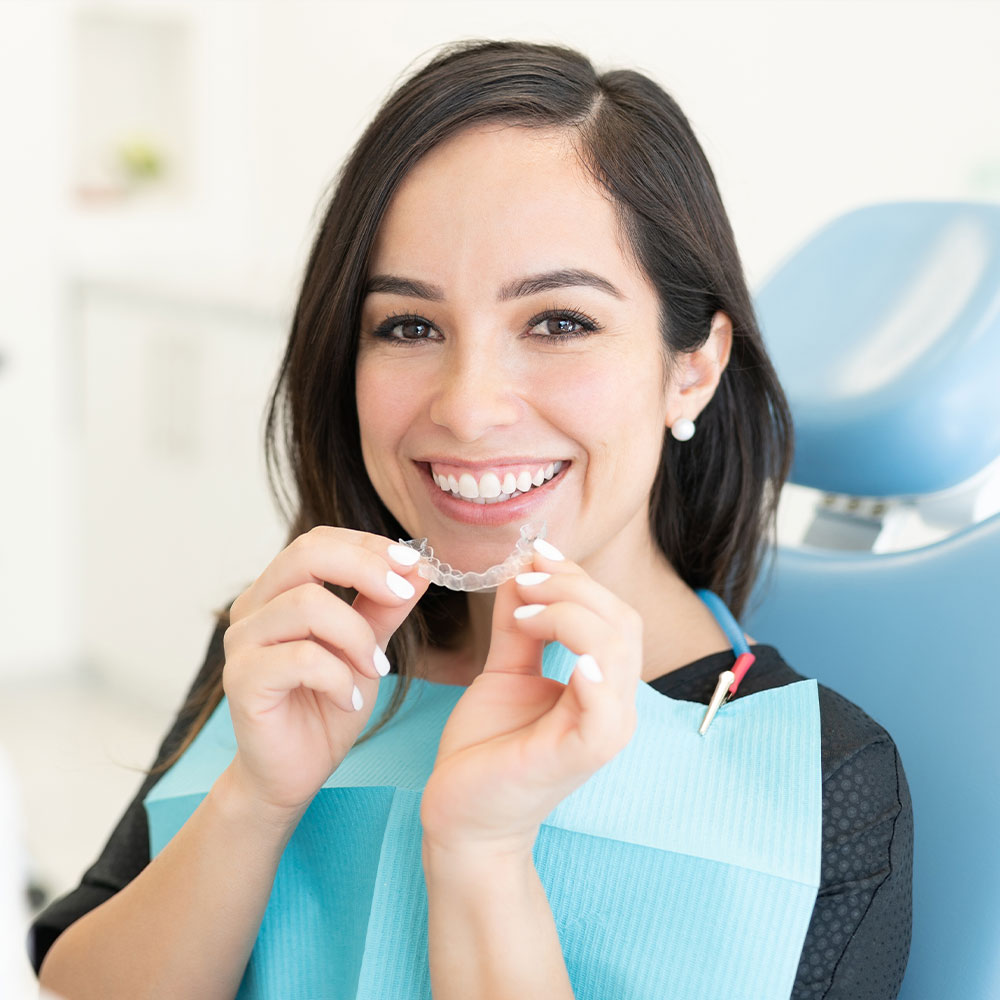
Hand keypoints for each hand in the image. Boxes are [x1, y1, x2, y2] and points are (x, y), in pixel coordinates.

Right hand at [221, 526, 429, 813]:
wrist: (293, 772)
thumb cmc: (326, 705)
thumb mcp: (367, 648)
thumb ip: (385, 607)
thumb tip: (420, 567)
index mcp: (280, 590)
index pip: (320, 541)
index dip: (368, 546)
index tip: (414, 564)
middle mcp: (254, 606)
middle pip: (306, 554)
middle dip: (365, 568)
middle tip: (403, 596)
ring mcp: (242, 642)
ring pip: (307, 604)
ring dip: (357, 635)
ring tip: (376, 669)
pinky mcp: (241, 679)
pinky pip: (300, 658)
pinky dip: (338, 677)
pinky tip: (351, 700)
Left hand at [420, 544, 641, 853]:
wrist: (462, 814)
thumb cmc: (487, 747)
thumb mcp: (505, 671)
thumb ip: (520, 625)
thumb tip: (525, 568)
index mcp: (603, 685)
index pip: (613, 614)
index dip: (577, 577)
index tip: (533, 556)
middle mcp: (615, 706)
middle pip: (622, 621)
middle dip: (573, 587)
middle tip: (524, 580)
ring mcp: (605, 731)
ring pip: (616, 648)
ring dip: (569, 613)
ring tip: (525, 611)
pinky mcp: (583, 754)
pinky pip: (604, 705)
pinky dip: (590, 666)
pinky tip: (558, 644)